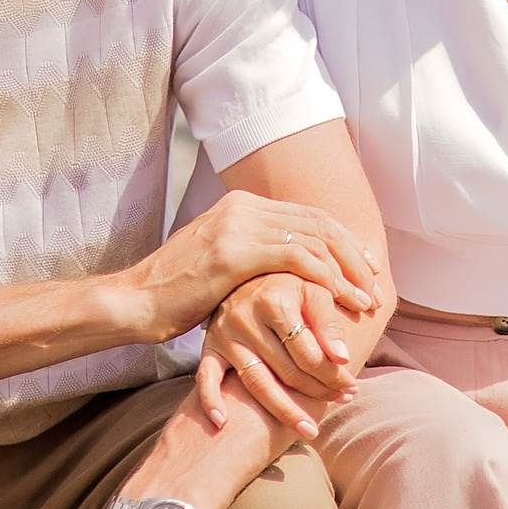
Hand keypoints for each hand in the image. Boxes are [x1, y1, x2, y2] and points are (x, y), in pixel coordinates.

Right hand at [122, 190, 381, 343]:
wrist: (132, 303)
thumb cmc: (174, 295)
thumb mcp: (218, 264)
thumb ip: (250, 254)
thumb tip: (284, 266)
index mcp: (240, 205)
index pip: (306, 216)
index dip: (341, 239)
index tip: (364, 265)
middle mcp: (242, 208)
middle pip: (317, 224)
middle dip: (352, 254)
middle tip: (375, 281)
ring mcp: (238, 226)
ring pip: (314, 241)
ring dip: (347, 272)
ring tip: (366, 299)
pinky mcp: (234, 252)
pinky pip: (298, 260)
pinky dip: (329, 280)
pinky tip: (343, 301)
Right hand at [197, 269, 388, 436]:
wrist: (255, 266)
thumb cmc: (294, 280)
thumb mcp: (316, 288)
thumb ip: (331, 320)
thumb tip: (344, 357)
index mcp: (275, 298)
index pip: (309, 350)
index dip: (334, 373)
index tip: (353, 387)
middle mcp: (246, 316)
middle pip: (287, 369)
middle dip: (318, 391)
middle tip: (342, 403)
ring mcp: (225, 334)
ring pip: (256, 382)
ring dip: (284, 410)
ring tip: (310, 429)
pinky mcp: (210, 346)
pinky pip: (206, 377)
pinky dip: (211, 400)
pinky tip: (223, 423)